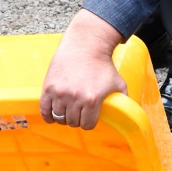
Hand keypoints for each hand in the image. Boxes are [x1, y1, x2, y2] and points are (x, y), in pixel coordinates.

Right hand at [40, 10, 127, 129]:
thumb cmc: (103, 65)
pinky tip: (52, 114)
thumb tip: (126, 115)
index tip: (89, 117)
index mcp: (92, 100)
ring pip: (59, 117)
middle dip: (77, 119)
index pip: (87, 125)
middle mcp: (75, 98)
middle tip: (78, 112)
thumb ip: (124, 101)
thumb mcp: (119, 83)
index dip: (89, 122)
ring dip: (64, 117)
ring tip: (67, 111)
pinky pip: (44, 110)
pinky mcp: (48, 87)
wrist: (85, 46)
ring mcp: (60, 93)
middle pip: (73, 122)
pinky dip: (48, 115)